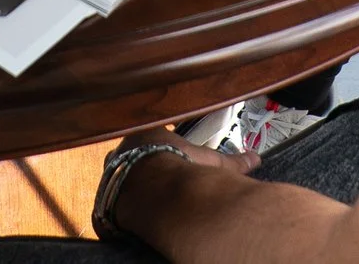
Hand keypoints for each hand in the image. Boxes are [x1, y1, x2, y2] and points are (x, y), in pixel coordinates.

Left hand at [100, 128, 257, 238]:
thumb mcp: (211, 162)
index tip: (167, 163)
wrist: (158, 189)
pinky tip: (131, 220)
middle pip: (128, 161)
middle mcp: (123, 153)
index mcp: (146, 137)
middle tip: (154, 187)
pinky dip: (117, 214)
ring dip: (127, 192)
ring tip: (145, 205)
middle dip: (139, 172)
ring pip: (116, 183)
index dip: (159, 153)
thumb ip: (232, 160)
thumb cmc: (183, 170)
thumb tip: (254, 159)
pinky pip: (107, 207)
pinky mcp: (104, 200)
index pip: (149, 142)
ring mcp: (110, 176)